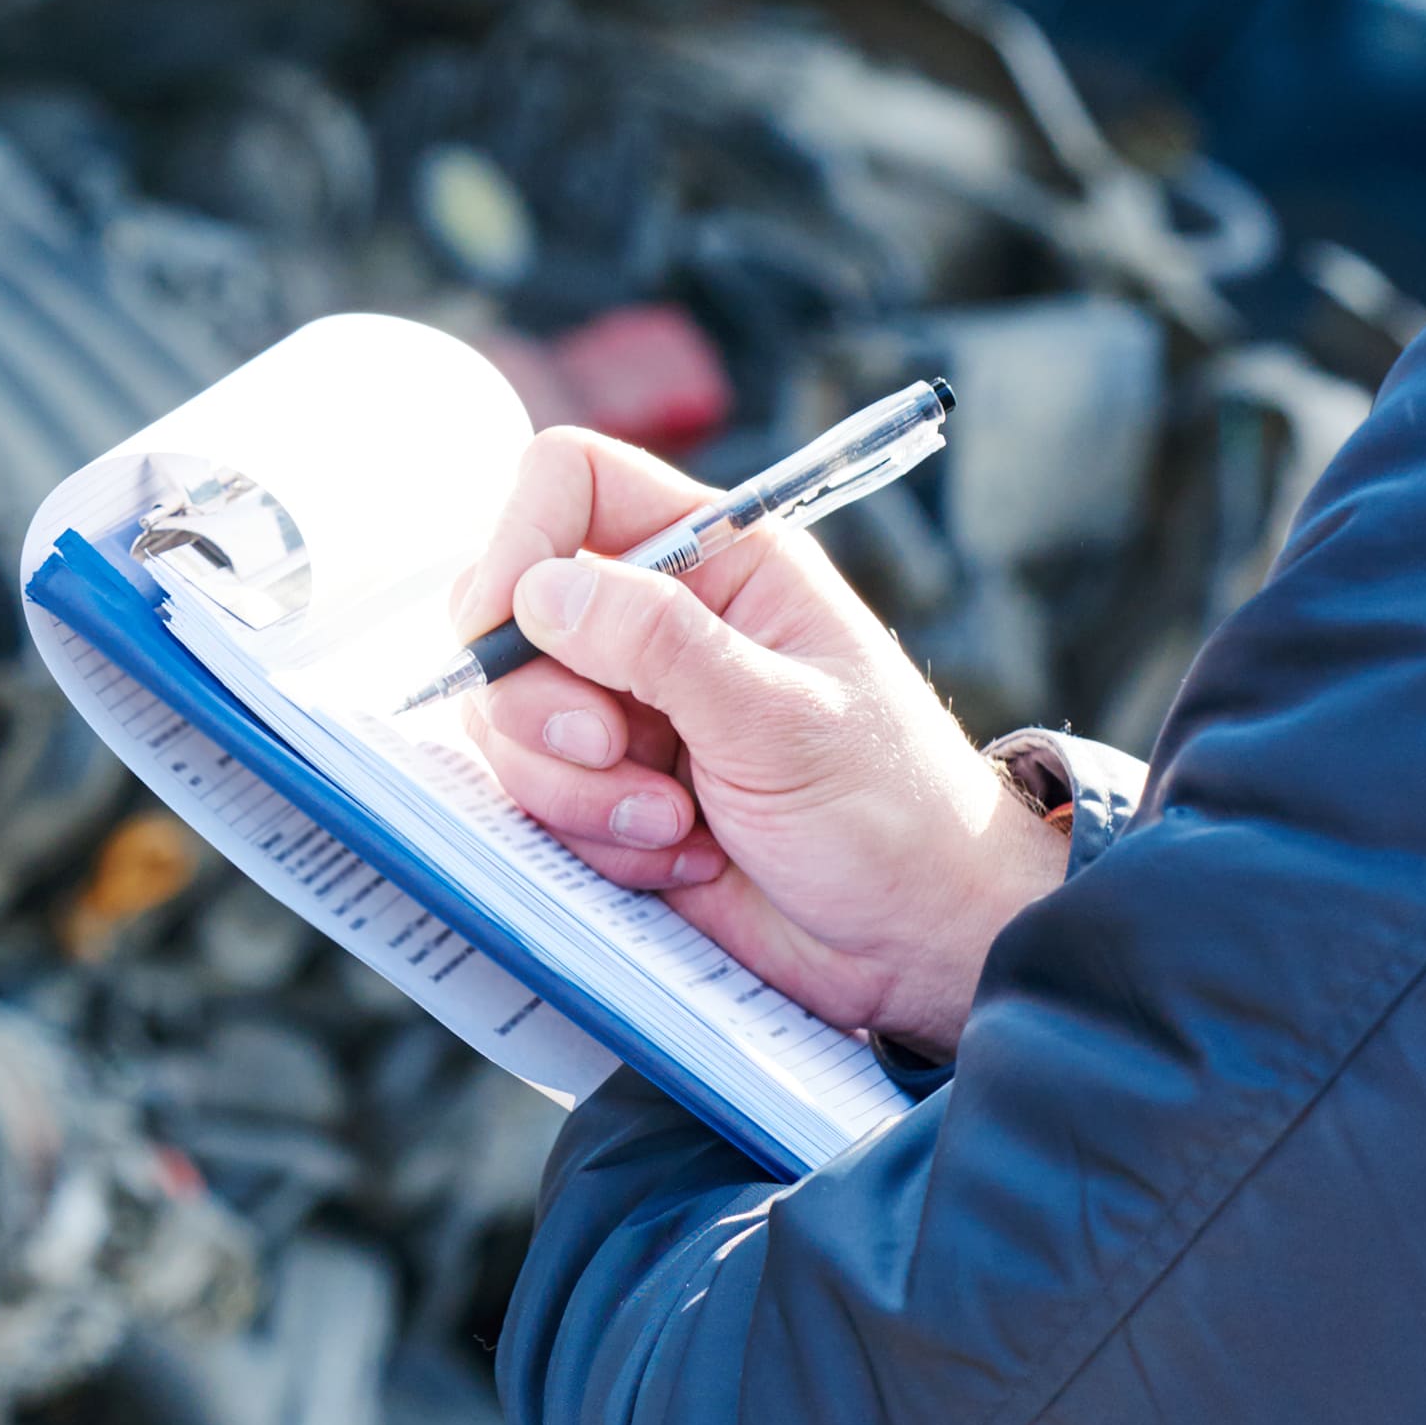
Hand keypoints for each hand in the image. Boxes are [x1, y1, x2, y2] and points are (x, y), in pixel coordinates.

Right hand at [444, 427, 1059, 1057]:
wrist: (915, 941)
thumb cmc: (893, 814)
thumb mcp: (781, 720)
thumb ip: (660, 643)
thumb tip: (539, 589)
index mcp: (720, 561)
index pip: (572, 484)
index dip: (521, 542)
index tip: (510, 629)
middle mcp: (662, 621)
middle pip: (511, 612)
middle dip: (545, 703)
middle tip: (615, 749)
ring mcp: (629, 707)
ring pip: (509, 716)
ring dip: (576, 789)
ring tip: (675, 826)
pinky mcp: (610, 789)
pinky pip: (536, 797)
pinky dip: (592, 837)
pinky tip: (679, 857)